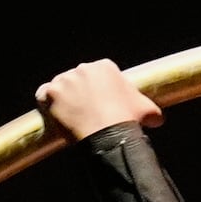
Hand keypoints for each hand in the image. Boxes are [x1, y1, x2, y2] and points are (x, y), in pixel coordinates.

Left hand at [37, 59, 160, 141]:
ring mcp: (64, 80)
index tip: (101, 105)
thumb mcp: (149, 110)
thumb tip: (158, 118)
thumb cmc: (129, 120)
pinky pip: (42, 95)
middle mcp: (83, 68)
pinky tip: (54, 114)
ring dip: (63, 98)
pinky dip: (46, 103)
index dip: (99, 91)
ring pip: (59, 87)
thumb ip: (151, 109)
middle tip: (85, 113)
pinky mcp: (50, 93)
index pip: (97, 75)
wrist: (108, 135)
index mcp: (105, 66)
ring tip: (70, 116)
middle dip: (80, 94)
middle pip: (77, 80)